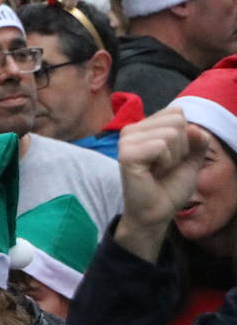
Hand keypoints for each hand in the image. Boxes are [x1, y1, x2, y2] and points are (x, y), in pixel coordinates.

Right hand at [115, 109, 208, 260]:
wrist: (157, 212)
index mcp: (144, 127)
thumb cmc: (169, 186)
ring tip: (160, 170)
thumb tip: (194, 127)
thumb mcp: (192, 158)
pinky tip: (153, 173)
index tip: (172, 157)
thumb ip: (198, 140)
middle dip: (182, 147)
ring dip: (174, 157)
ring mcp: (127, 141)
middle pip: (177, 121)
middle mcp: (132, 129)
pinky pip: (160, 146)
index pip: (177, 113)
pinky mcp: (126, 154)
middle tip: (166, 165)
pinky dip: (166, 162)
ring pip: (171, 133)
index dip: (186, 137)